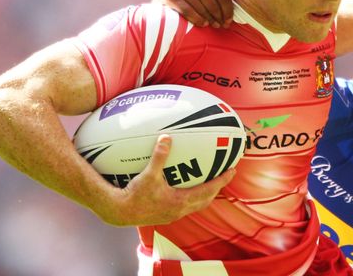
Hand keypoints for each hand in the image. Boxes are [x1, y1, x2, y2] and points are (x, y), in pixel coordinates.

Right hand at [96, 135, 235, 225]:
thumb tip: (167, 138)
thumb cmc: (135, 194)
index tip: (232, 171)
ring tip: (210, 183)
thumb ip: (159, 156)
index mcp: (181, 200)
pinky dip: (193, 197)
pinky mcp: (166, 215)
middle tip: (225, 175)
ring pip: (197, 204)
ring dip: (206, 194)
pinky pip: (186, 206)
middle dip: (217, 187)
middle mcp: (180, 210)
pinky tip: (186, 189)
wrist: (120, 212)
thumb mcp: (148, 174)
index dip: (222, 180)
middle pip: (207, 199)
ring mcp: (173, 214)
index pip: (209, 190)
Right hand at [154, 0, 236, 27]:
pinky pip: (186, 10)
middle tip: (222, 25)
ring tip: (214, 25)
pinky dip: (196, 18)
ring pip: (200, 7)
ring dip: (209, 19)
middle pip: (211, 2)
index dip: (228, 9)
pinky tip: (203, 23)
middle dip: (219, 16)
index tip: (229, 20)